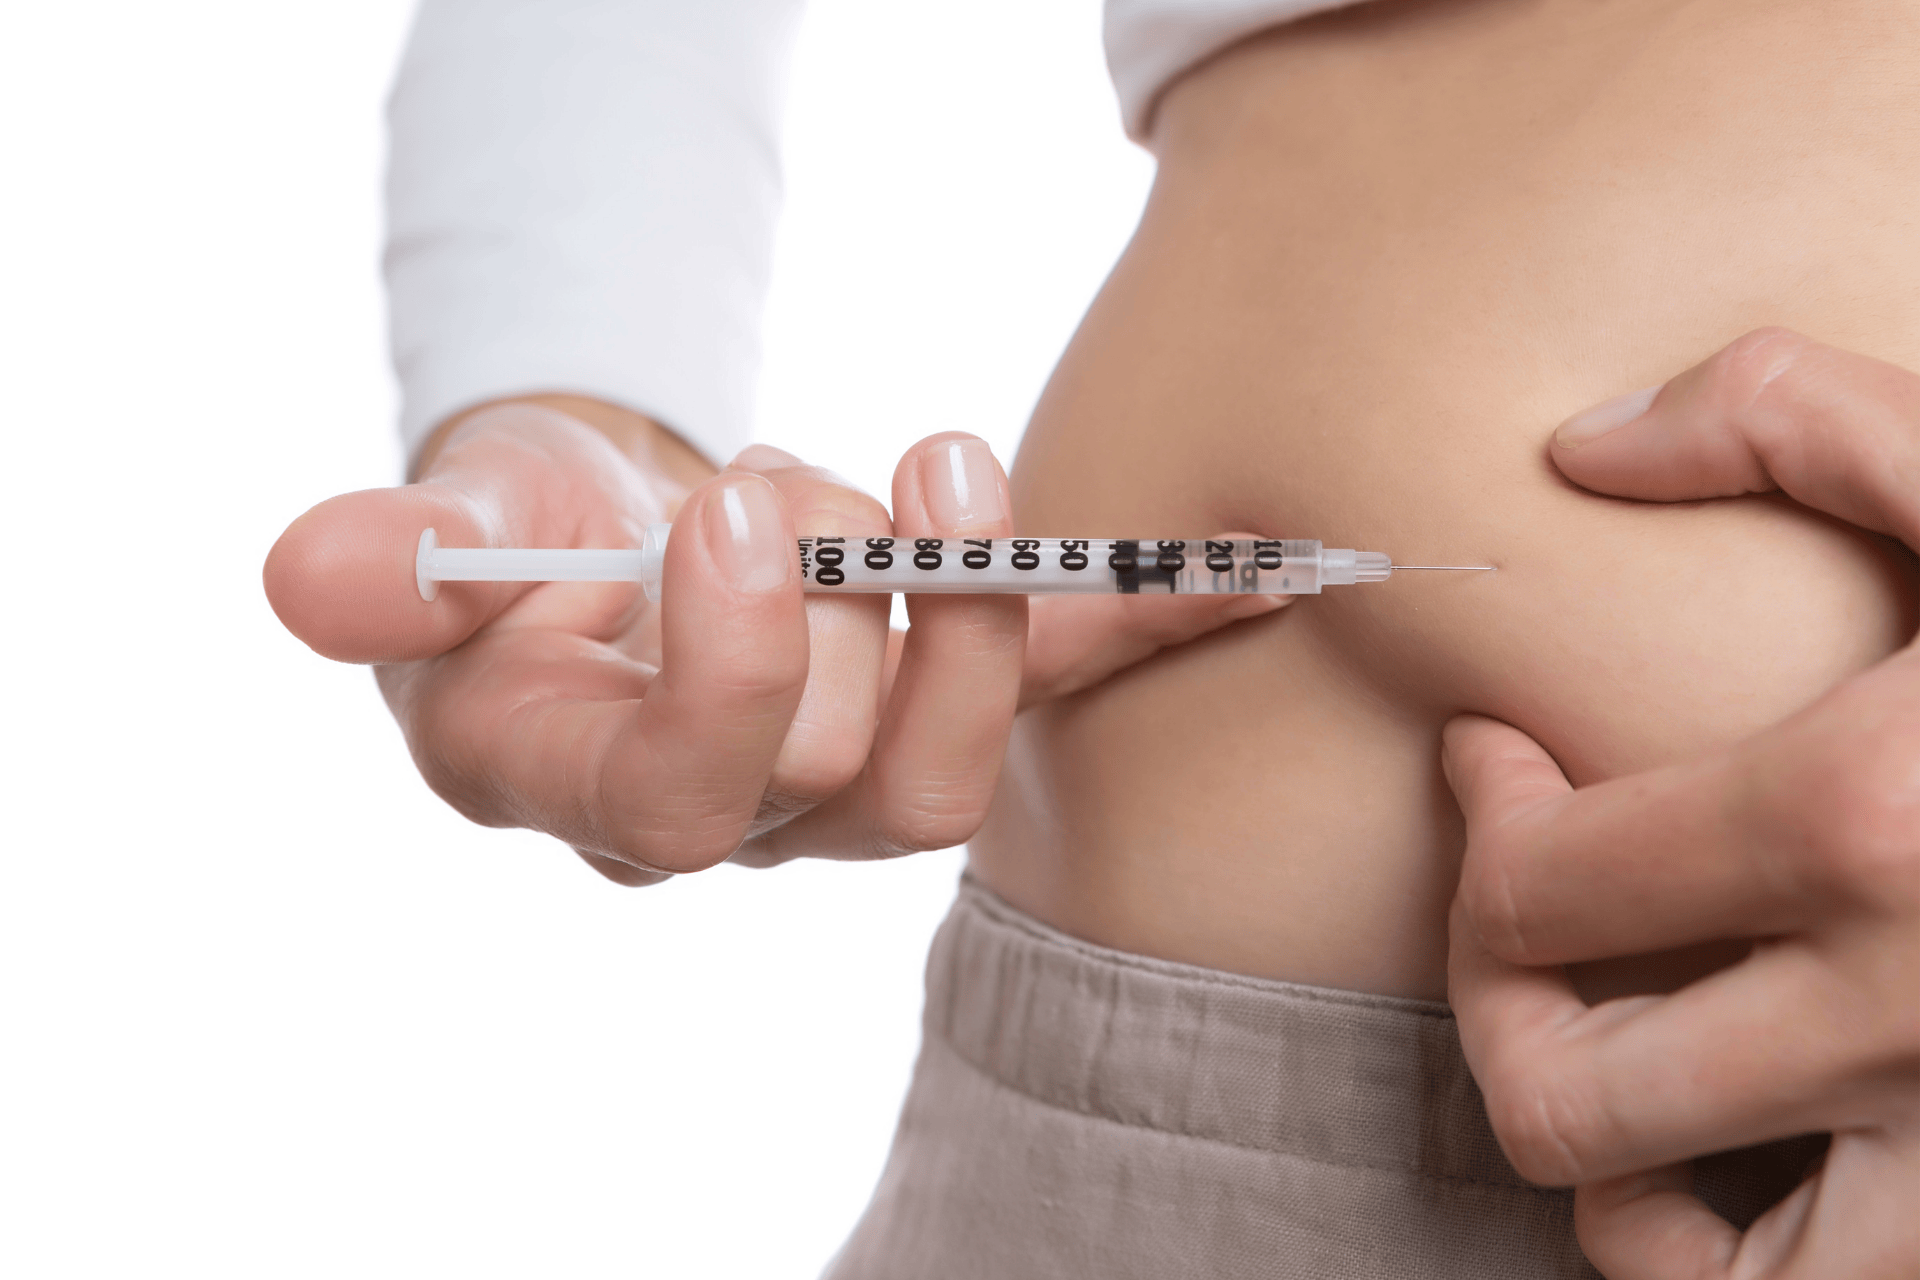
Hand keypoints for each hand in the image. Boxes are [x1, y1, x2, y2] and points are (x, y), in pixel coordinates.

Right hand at [265, 400, 1284, 883]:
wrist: (616, 544)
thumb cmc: (525, 550)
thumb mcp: (448, 536)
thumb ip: (396, 559)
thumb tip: (309, 576)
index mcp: (606, 787)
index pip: (686, 798)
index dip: (728, 672)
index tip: (738, 511)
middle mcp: (747, 812)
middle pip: (854, 785)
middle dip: (852, 616)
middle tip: (802, 476)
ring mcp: (854, 769)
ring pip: (957, 756)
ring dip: (972, 603)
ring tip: (930, 468)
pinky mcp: (943, 691)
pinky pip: (1060, 678)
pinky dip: (1150, 622)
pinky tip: (1259, 574)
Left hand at [1442, 330, 1919, 1277]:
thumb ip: (1794, 421)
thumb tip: (1582, 446)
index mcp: (1873, 827)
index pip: (1534, 890)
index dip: (1476, 823)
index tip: (1497, 762)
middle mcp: (1912, 1027)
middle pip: (1563, 1097)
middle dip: (1495, 1002)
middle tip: (1518, 921)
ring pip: (1690, 1274)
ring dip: (1617, 1181)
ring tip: (1627, 1070)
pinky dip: (1749, 1263)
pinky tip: (1756, 1165)